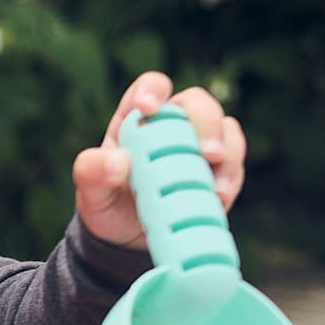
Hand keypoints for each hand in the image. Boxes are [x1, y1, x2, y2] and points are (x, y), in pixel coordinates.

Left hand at [72, 71, 246, 249]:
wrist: (125, 238)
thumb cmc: (106, 204)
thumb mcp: (89, 191)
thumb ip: (92, 172)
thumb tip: (119, 161)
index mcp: (138, 119)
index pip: (151, 87)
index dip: (153, 90)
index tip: (148, 108)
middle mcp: (173, 124)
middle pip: (198, 102)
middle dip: (206, 122)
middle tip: (206, 153)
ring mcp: (199, 146)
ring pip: (226, 130)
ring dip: (227, 153)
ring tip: (215, 188)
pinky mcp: (218, 171)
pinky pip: (235, 164)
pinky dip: (231, 178)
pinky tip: (219, 198)